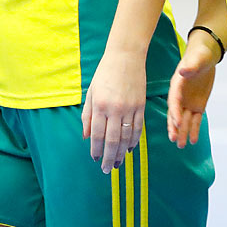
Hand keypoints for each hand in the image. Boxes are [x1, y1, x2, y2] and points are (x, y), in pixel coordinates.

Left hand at [82, 49, 145, 173]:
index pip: (97, 135)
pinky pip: (138, 129)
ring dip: (121, 153)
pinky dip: (133, 141)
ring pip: (126, 138)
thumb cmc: (104, 74)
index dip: (96, 150)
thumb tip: (86, 137)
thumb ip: (87, 116)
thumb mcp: (91, 93)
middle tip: (107, 169)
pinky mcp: (141, 106)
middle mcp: (115, 109)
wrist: (125, 57)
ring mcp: (129, 108)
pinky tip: (129, 149)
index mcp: (100, 105)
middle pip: (112, 141)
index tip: (95, 160)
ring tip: (117, 163)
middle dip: (109, 157)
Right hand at [167, 35, 220, 147]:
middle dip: (174, 127)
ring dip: (182, 132)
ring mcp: (188, 102)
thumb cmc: (199, 55)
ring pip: (184, 120)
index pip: (174, 101)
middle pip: (175, 114)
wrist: (206, 57)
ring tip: (181, 146)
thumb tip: (183, 71)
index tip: (176, 122)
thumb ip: (190, 66)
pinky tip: (193, 141)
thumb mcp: (196, 59)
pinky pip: (195, 120)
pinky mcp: (198, 105)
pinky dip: (194, 130)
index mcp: (177, 85)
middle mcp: (180, 96)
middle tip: (173, 139)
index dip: (174, 112)